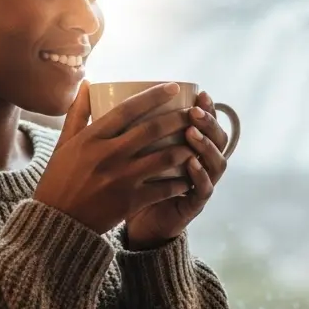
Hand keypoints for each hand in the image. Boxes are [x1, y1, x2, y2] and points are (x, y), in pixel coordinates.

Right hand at [33, 81, 199, 234]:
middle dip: (178, 119)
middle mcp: (108, 155)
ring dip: (185, 149)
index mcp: (91, 138)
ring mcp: (120, 179)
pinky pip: (163, 189)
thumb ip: (77, 113)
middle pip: (152, 130)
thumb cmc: (59, 179)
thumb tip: (87, 83)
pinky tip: (189, 178)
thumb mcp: (64, 144)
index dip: (154, 96)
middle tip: (194, 113)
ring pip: (164, 158)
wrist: (56, 222)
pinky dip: (179, 182)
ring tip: (196, 144)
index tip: (173, 87)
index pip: (128, 109)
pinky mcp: (129, 202)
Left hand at [124, 90, 229, 249]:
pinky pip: (204, 189)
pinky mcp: (194, 204)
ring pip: (217, 162)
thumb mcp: (129, 152)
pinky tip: (191, 163)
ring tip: (191, 133)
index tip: (199, 92)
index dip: (207, 107)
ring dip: (206, 146)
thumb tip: (90, 85)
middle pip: (218, 138)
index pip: (206, 122)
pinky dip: (199, 175)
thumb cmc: (133, 185)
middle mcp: (200, 162)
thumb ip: (120, 124)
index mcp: (189, 146)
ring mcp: (200, 183)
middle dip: (209, 122)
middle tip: (193, 111)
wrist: (138, 222)